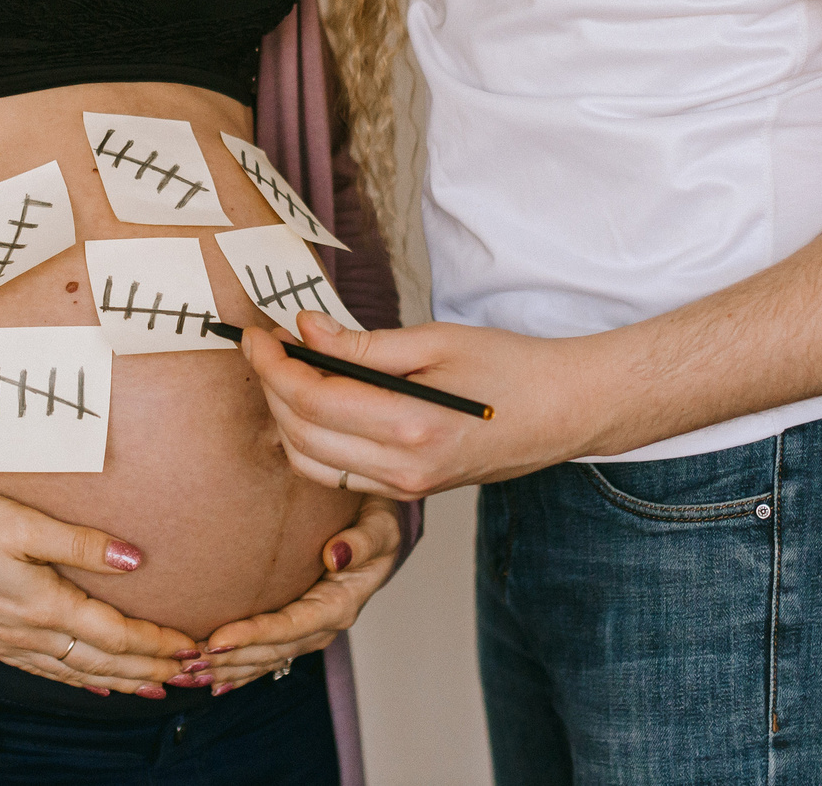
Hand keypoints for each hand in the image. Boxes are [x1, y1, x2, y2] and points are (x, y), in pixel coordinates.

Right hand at [0, 489, 202, 697]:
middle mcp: (32, 636)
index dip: (158, 644)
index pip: (117, 635)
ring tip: (158, 689)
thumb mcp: (24, 524)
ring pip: (79, 674)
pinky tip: (96, 687)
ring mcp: (11, 645)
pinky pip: (48, 674)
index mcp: (46, 607)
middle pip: (104, 663)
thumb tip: (135, 560)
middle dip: (152, 671)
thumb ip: (81, 544)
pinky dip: (81, 684)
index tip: (192, 648)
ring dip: (123, 683)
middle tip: (192, 677)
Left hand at [189, 494, 404, 694]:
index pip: (291, 626)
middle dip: (229, 660)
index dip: (254, 635)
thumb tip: (336, 555)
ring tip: (188, 676)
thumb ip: (362, 541)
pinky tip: (214, 684)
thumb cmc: (377, 520)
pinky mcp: (299, 629)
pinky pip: (268, 657)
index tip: (217, 639)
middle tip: (187, 665)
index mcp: (341, 604)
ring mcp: (311, 631)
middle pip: (272, 651)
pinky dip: (240, 671)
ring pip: (266, 660)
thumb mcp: (380, 525)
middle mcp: (324, 625)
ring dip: (227, 670)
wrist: (379, 527)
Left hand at [239, 315, 611, 498]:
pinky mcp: (407, 492)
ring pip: (310, 463)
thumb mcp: (437, 341)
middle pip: (301, 434)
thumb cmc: (510, 367)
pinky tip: (313, 403)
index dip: (274, 365)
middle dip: (271, 388)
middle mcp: (403, 469)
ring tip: (284, 371)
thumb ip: (364, 344)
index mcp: (412, 427)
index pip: (313, 399)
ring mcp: (405, 488)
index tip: (259, 334)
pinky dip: (310, 441)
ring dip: (284, 418)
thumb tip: (305, 329)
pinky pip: (337, 475)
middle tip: (265, 345)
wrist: (563, 411)